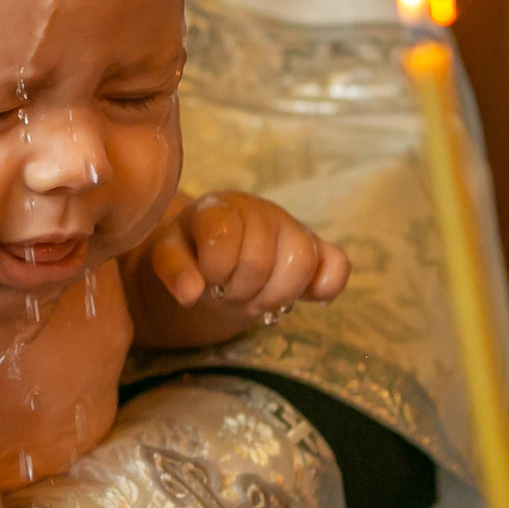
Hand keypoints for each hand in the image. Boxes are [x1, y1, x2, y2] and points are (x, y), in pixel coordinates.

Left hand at [131, 191, 348, 347]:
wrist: (221, 254)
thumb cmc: (194, 251)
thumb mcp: (170, 256)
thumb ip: (174, 270)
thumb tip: (190, 293)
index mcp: (220, 208)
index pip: (224, 239)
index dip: (215, 270)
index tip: (208, 278)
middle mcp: (261, 212)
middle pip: (261, 261)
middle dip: (241, 291)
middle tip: (230, 293)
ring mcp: (293, 228)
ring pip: (302, 263)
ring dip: (276, 295)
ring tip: (258, 299)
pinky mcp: (318, 248)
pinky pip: (338, 265)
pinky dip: (324, 287)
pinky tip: (303, 296)